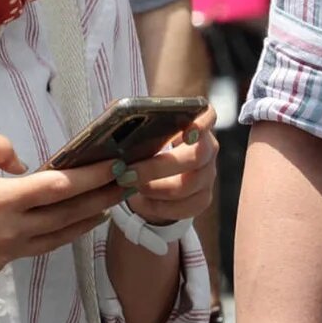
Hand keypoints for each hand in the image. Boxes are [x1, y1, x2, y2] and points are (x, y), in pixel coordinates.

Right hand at [0, 131, 131, 279]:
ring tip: (108, 207)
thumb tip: (25, 164)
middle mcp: (9, 230)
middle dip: (104, 198)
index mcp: (0, 199)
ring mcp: (3, 252)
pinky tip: (65, 224)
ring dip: (86, 222)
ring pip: (57, 238)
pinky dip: (55, 234)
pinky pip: (34, 247)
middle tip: (130, 185)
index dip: (94, 174)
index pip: (60, 186)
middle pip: (69, 215)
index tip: (120, 164)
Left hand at [120, 109, 218, 225]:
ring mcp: (208, 176)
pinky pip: (184, 208)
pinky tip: (139, 201)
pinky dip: (158, 207)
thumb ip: (131, 119)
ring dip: (153, 189)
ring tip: (128, 186)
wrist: (156, 175)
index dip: (202, 124)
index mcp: (196, 124)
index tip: (186, 132)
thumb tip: (113, 114)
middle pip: (193, 158)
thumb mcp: (140, 130)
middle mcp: (208, 150)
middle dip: (156, 168)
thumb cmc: (147, 144)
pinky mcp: (202, 199)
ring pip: (187, 187)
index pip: (208, 117)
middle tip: (126, 173)